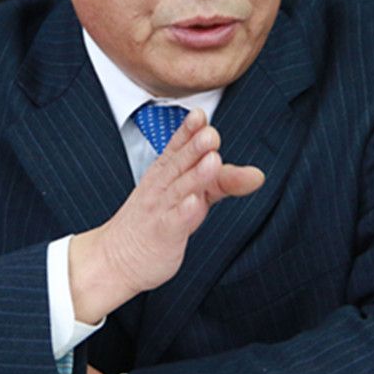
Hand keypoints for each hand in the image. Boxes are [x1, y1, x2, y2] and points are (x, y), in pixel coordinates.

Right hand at [68, 108, 264, 323]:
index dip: (188, 130)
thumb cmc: (156, 221)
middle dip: (195, 147)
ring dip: (196, 174)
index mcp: (165, 173)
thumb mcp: (189, 196)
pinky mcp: (163, 234)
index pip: (176, 147)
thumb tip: (257, 174)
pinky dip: (184, 211)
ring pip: (180, 189)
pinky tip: (194, 203)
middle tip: (211, 133)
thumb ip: (221, 182)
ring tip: (212, 159)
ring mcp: (161, 210)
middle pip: (180, 163)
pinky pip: (174, 221)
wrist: (116, 259)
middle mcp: (162, 187)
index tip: (200, 114)